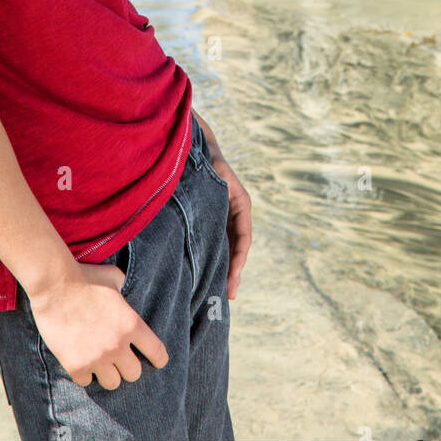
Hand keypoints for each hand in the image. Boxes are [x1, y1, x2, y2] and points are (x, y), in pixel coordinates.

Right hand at [27, 260, 168, 389]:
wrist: (54, 285)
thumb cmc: (85, 277)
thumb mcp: (113, 277)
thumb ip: (124, 287)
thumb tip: (125, 289)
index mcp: (131, 324)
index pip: (157, 352)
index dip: (159, 358)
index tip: (158, 361)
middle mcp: (117, 345)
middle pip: (134, 373)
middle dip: (128, 366)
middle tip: (119, 358)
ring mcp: (96, 358)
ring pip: (113, 383)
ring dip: (108, 373)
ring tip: (101, 363)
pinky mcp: (75, 366)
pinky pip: (86, 381)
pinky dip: (84, 374)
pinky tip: (81, 362)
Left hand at [206, 150, 251, 300]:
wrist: (197, 145)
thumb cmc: (205, 159)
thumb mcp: (213, 175)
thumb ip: (214, 195)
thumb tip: (210, 220)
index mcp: (241, 203)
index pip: (243, 237)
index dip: (239, 259)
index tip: (233, 277)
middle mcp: (236, 212)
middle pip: (237, 246)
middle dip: (233, 271)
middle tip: (229, 294)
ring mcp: (226, 215)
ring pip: (228, 246)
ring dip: (226, 267)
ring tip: (223, 292)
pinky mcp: (214, 218)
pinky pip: (218, 241)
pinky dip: (217, 257)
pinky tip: (210, 273)